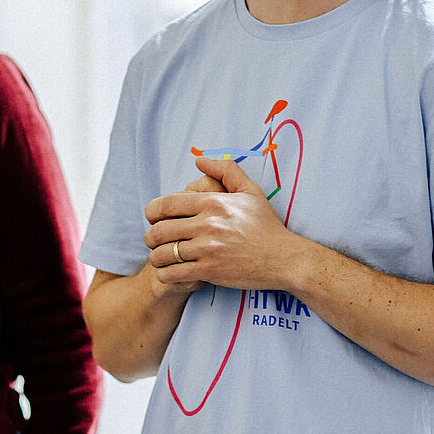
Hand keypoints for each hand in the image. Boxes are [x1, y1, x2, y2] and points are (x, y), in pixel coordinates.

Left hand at [143, 156, 298, 290]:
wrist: (284, 258)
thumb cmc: (267, 226)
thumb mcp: (251, 191)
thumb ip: (225, 171)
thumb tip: (199, 160)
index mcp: (213, 202)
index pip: (165, 204)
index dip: (151, 212)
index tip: (152, 219)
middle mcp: (207, 224)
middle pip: (158, 230)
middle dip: (150, 237)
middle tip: (154, 242)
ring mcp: (207, 249)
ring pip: (162, 254)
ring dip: (156, 257)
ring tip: (162, 258)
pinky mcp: (209, 271)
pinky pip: (172, 274)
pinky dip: (166, 274)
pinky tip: (172, 272)